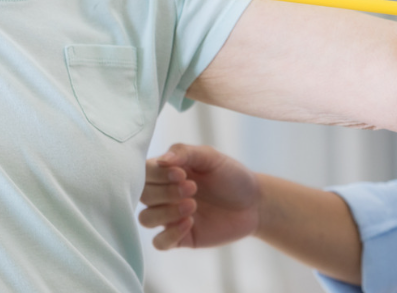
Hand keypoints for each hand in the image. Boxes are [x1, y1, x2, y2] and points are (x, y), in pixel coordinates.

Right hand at [139, 143, 260, 250]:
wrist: (254, 203)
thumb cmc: (231, 175)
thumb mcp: (210, 157)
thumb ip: (185, 153)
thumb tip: (161, 160)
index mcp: (166, 172)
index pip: (142, 172)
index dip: (156, 174)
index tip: (181, 173)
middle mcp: (163, 194)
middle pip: (142, 196)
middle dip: (164, 192)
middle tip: (193, 188)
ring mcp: (170, 217)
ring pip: (145, 219)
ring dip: (165, 212)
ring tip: (192, 205)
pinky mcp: (180, 238)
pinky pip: (159, 242)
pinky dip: (169, 234)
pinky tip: (189, 223)